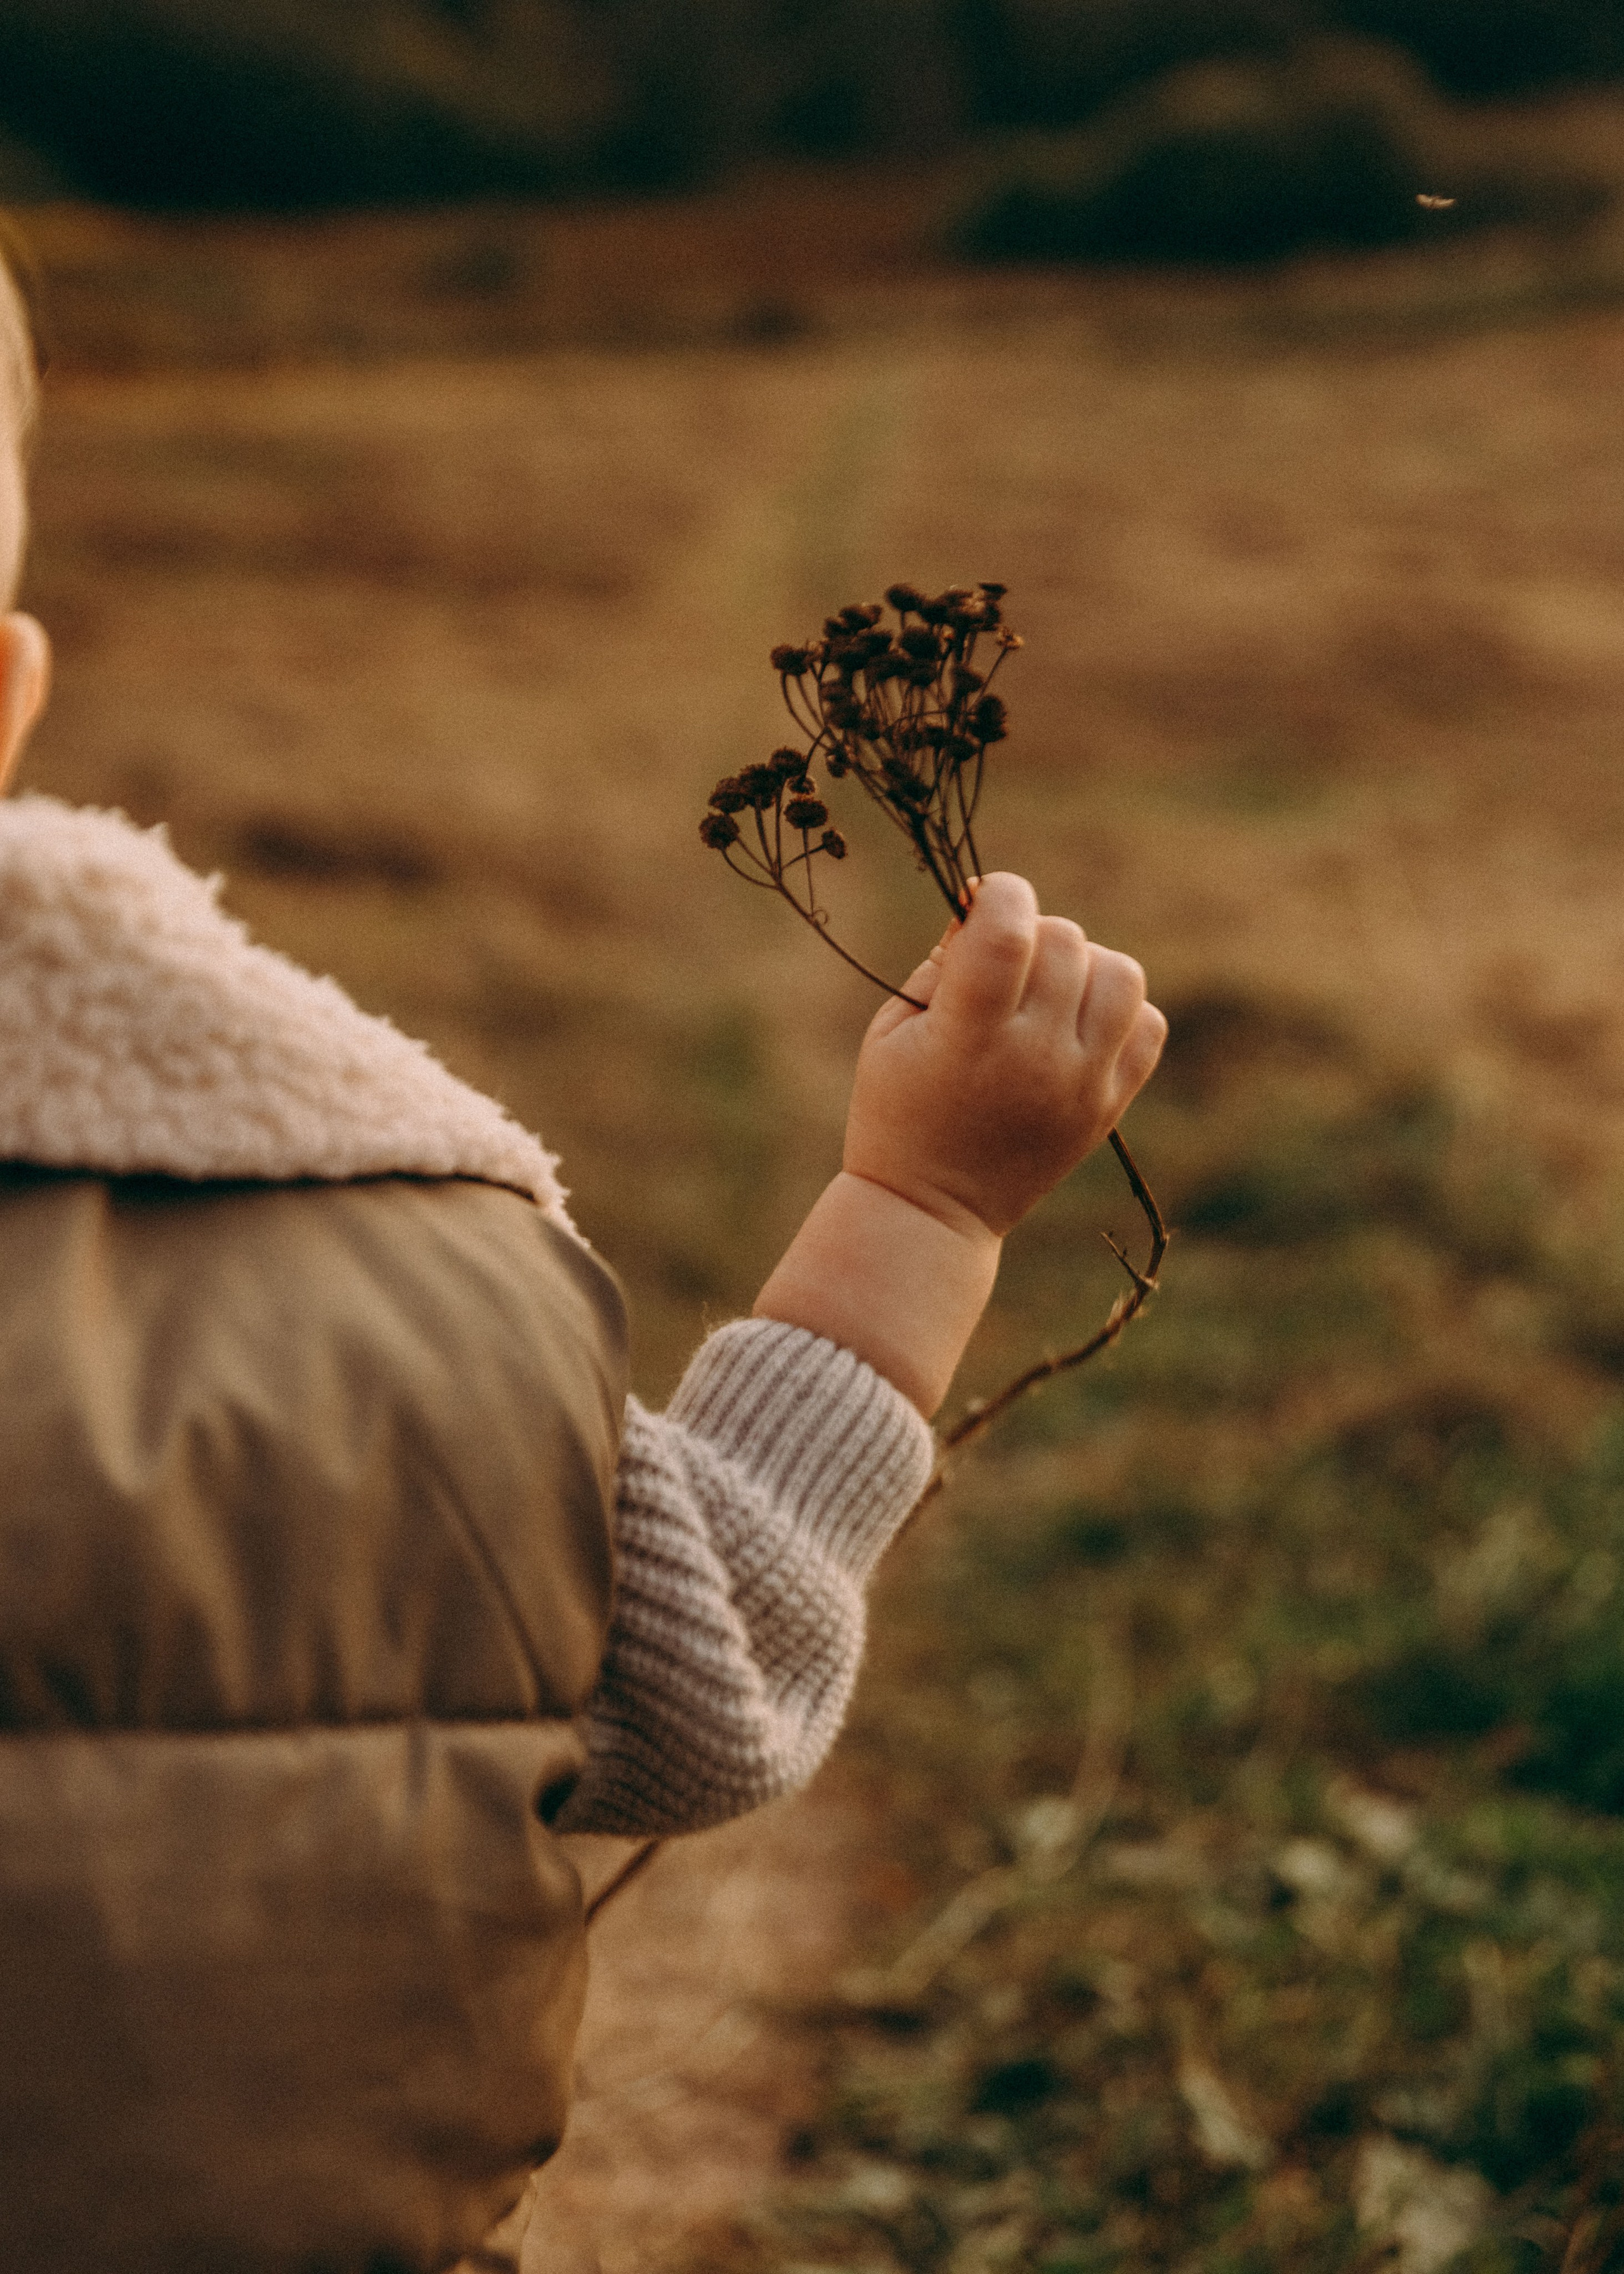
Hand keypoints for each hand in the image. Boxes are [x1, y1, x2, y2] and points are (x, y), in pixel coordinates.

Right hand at [843, 873, 1165, 1238]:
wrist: (932, 1212)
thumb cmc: (899, 1111)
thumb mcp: (892, 1030)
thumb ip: (940, 963)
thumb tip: (986, 908)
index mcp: (969, 1037)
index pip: (1009, 930)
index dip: (999, 893)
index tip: (982, 901)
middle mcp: (1035, 1058)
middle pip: (1065, 941)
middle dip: (1031, 933)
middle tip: (1001, 967)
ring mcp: (1082, 1084)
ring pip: (1120, 974)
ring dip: (1084, 964)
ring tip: (1047, 991)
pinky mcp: (1109, 1105)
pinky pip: (1148, 1025)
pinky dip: (1118, 1010)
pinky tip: (1075, 1025)